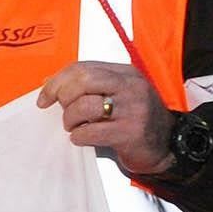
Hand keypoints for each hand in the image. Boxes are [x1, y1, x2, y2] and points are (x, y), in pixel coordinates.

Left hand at [38, 60, 175, 173]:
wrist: (168, 144)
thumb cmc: (134, 119)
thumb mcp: (117, 94)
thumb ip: (88, 87)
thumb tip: (48, 84)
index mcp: (125, 73)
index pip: (82, 67)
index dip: (57, 81)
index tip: (44, 98)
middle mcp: (131, 87)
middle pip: (83, 80)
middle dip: (63, 97)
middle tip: (64, 112)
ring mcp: (133, 109)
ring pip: (85, 106)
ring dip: (70, 119)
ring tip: (74, 127)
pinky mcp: (131, 132)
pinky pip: (91, 132)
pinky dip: (79, 136)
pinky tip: (82, 138)